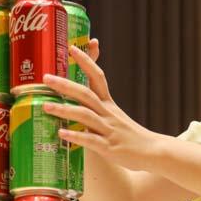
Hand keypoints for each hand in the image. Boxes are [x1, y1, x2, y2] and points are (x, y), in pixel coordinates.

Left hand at [40, 43, 163, 171]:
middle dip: (65, 84)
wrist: (154, 152)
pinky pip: (91, 141)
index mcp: (108, 104)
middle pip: (86, 94)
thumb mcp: (115, 118)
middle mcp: (108, 114)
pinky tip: (61, 134)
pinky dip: (76, 137)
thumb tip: (76, 108)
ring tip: (45, 106)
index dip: (86, 61)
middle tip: (46, 77)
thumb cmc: (131, 136)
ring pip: (85, 116)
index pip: (98, 77)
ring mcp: (109, 130)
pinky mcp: (109, 148)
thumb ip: (96, 112)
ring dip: (65, 110)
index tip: (73, 48)